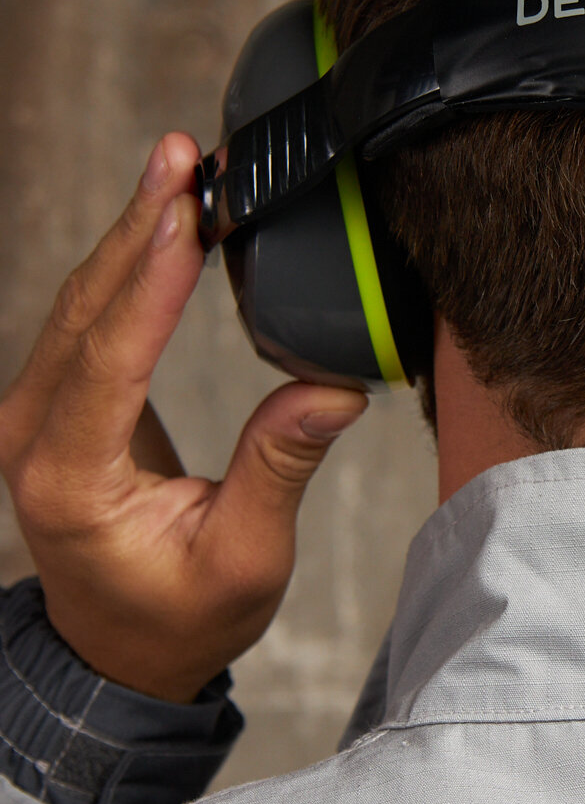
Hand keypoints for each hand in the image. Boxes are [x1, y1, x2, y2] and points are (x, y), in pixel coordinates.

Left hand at [0, 136, 367, 698]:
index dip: (150, 281)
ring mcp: (33, 414)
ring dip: (135, 229)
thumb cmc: (182, 616)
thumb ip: (277, 467)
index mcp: (70, 480)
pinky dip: (131, 261)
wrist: (121, 650)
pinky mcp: (54, 400)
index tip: (186, 212)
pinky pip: (87, 316)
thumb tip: (332, 386)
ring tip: (183, 166)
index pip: (109, 360)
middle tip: (183, 153)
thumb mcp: (245, 559)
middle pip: (85, 308)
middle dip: (140, 224)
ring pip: (80, 300)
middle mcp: (32, 437)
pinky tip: (170, 219)